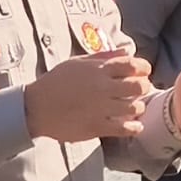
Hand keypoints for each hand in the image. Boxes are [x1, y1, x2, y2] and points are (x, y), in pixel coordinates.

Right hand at [24, 50, 154, 142]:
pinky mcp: (96, 126)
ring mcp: (100, 108)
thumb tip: (128, 52)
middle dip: (144, 87)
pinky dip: (134, 127)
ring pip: (134, 107)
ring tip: (133, 108)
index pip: (133, 65)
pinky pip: (124, 128)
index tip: (143, 72)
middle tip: (140, 91)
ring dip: (138, 107)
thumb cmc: (56, 82)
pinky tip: (134, 125)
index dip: (144, 68)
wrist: (36, 107)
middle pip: (139, 86)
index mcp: (99, 69)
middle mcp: (102, 87)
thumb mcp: (78, 63)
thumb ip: (104, 57)